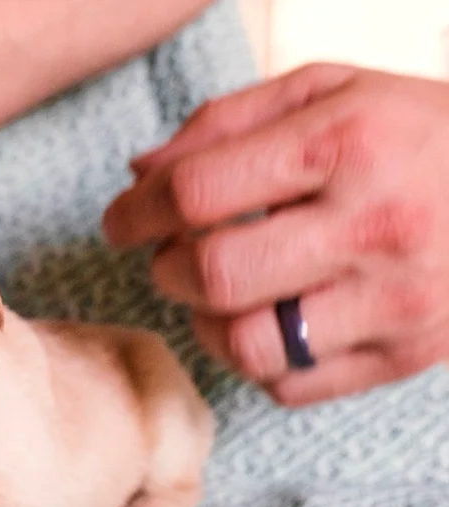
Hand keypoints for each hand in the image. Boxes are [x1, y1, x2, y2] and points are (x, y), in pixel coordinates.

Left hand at [103, 64, 448, 405]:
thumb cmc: (412, 131)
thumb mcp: (328, 91)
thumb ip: (226, 124)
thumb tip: (139, 175)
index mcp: (345, 143)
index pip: (196, 192)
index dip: (136, 212)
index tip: (121, 222)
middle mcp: (374, 225)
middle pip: (214, 275)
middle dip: (167, 269)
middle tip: (173, 256)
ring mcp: (397, 300)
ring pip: (246, 345)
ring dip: (204, 324)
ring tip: (216, 295)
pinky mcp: (408, 354)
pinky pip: (290, 386)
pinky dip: (256, 361)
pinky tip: (266, 322)